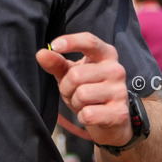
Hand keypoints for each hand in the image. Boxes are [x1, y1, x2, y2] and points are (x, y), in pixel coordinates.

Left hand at [36, 32, 132, 147]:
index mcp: (106, 54)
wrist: (108, 120)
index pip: (89, 41)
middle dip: (67, 87)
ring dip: (75, 103)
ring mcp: (120, 91)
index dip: (71, 41)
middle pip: (76, 74)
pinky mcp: (120, 112)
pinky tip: (92, 115)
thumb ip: (57, 63)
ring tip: (85, 103)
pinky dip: (83, 117)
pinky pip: (88, 114)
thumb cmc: (88, 90)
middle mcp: (116, 70)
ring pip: (82, 95)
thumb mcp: (70, 74)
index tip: (54, 46)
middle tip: (75, 93)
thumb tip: (41, 53)